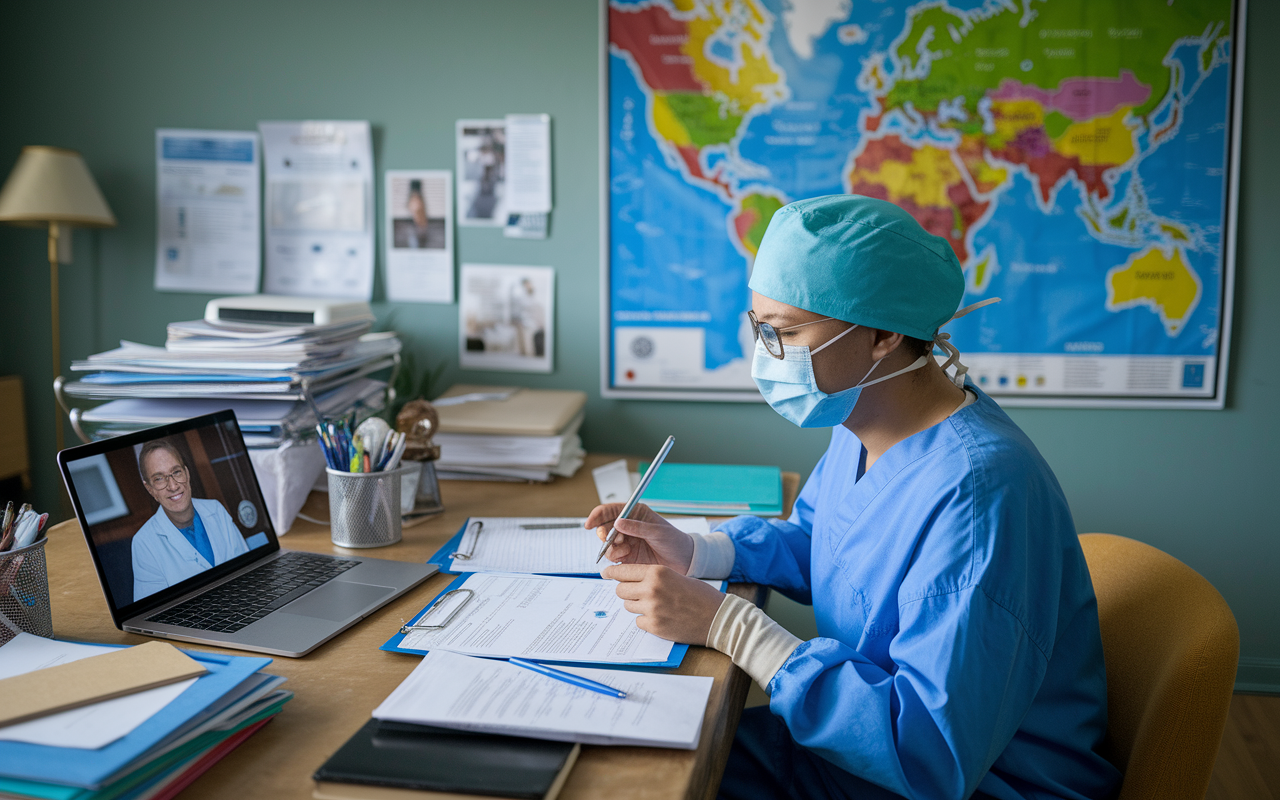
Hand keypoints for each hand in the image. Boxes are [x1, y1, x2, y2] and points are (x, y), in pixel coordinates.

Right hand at [585, 503, 693, 572]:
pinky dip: (615, 557)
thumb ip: (637, 527)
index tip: (590, 523)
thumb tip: (618, 522)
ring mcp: (626, 542)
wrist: (684, 561)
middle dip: (604, 533)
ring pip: (606, 543)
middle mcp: (628, 527)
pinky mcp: (627, 557)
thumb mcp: (658, 531)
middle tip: (611, 539)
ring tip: (624, 549)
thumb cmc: (674, 541)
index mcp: (635, 513)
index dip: (597, 515)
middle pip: (604, 527)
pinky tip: (625, 556)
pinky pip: (612, 556)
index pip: (610, 510)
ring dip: (610, 547)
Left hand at [603, 564, 725, 643]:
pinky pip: (638, 621)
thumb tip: (627, 579)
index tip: (605, 573)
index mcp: (656, 572)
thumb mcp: (674, 576)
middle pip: (620, 589)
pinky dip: (646, 620)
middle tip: (637, 593)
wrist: (716, 616)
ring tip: (656, 605)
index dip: (612, 572)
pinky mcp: (654, 626)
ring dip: (637, 605)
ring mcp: (651, 609)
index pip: (623, 571)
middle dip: (626, 591)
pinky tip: (661, 617)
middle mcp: (651, 589)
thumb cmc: (698, 594)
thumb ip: (651, 577)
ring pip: (628, 605)